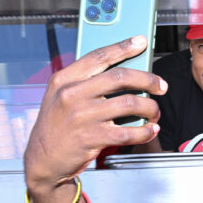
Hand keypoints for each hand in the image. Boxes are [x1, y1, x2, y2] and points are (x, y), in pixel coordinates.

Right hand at [23, 35, 165, 202]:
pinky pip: (127, 132)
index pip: (98, 56)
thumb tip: (122, 75)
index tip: (140, 42)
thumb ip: (84, 83)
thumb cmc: (56, 127)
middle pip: (120, 77)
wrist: (42, 160)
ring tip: (154, 113)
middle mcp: (72, 94)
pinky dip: (144, 131)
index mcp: (64, 79)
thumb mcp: (59, 97)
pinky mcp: (91, 138)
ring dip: (150, 108)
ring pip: (129, 104)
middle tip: (160, 86)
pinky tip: (149, 130)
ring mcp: (81, 116)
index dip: (123, 47)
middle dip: (148, 80)